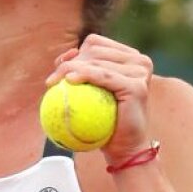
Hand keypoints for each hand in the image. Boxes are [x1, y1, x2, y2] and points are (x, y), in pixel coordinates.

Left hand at [45, 34, 154, 165]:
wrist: (125, 148)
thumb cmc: (105, 122)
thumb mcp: (90, 92)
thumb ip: (81, 70)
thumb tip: (68, 54)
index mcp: (131, 57)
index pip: (95, 43)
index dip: (74, 53)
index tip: (59, 69)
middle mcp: (140, 61)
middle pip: (93, 50)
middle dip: (68, 63)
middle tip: (51, 80)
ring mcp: (140, 72)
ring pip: (95, 61)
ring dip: (70, 69)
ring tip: (53, 82)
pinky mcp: (137, 86)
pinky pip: (103, 76)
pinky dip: (85, 75)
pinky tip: (69, 80)